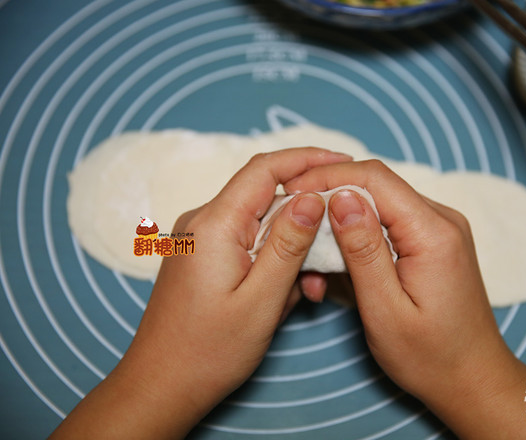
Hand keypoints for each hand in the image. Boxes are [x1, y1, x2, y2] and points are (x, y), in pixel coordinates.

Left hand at [50, 147, 350, 439]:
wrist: (161, 386)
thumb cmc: (209, 351)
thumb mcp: (262, 300)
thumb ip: (288, 244)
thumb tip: (313, 197)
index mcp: (214, 225)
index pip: (265, 168)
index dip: (308, 158)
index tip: (345, 162)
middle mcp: (203, 222)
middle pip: (266, 196)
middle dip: (306, 218)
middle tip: (338, 245)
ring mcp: (200, 239)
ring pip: (261, 224)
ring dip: (292, 248)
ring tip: (310, 288)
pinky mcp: (203, 256)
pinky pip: (248, 243)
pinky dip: (274, 261)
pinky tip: (286, 293)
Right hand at [286, 159, 525, 438]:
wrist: (474, 379)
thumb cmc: (430, 358)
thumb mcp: (385, 310)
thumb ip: (362, 250)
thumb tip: (338, 196)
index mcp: (433, 232)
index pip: (374, 177)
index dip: (327, 177)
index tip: (289, 190)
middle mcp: (442, 219)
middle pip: (376, 186)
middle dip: (329, 200)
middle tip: (292, 226)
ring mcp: (440, 228)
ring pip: (379, 204)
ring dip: (342, 223)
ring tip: (312, 257)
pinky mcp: (433, 241)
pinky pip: (389, 224)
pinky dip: (359, 238)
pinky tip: (339, 264)